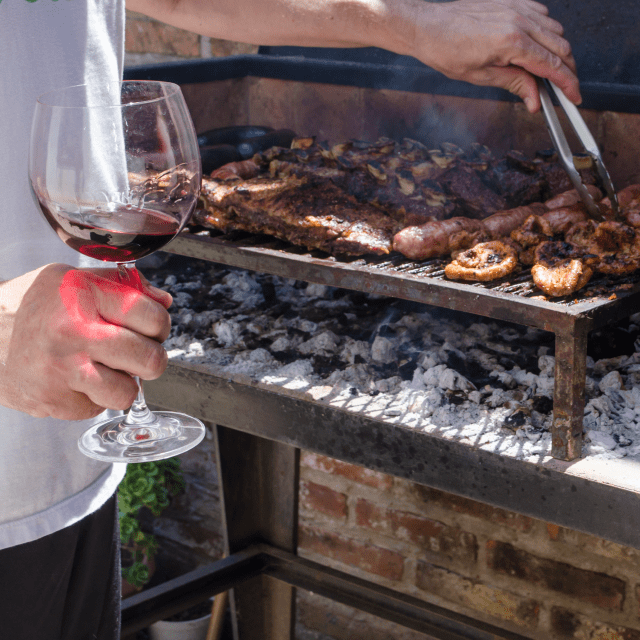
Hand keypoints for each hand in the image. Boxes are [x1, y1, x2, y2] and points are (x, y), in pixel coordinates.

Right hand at [0, 263, 171, 420]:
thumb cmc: (29, 306)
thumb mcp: (72, 279)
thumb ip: (122, 287)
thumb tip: (164, 301)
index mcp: (83, 295)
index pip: (153, 317)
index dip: (160, 326)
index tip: (150, 328)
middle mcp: (74, 332)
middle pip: (151, 359)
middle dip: (151, 359)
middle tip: (137, 354)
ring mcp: (62, 370)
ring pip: (128, 393)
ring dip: (123, 384)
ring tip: (105, 369)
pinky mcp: (53, 400)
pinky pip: (97, 408)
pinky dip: (93, 397)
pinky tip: (76, 380)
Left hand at [411, 0, 579, 111]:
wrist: (429, 27)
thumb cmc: (447, 51)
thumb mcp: (480, 76)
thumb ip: (514, 84)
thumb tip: (535, 100)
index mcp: (512, 42)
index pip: (552, 66)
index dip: (567, 84)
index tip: (574, 97)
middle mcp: (520, 20)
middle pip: (561, 47)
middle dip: (567, 70)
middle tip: (564, 89)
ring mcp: (518, 7)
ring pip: (555, 31)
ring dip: (558, 52)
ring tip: (548, 72)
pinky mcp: (514, 1)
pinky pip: (543, 16)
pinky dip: (546, 33)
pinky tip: (536, 47)